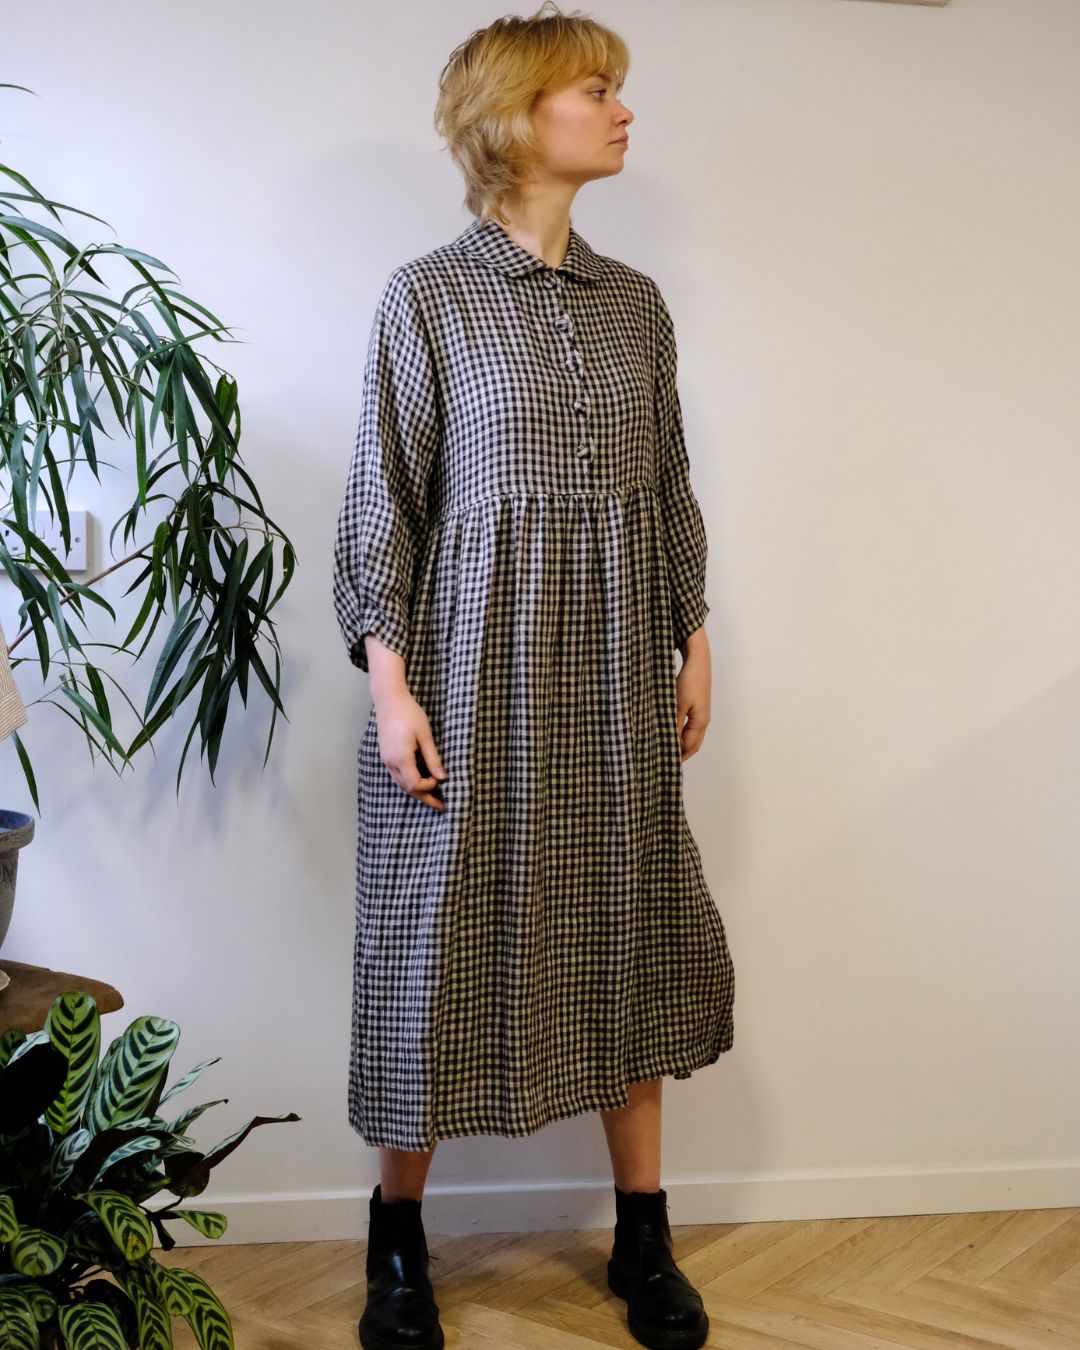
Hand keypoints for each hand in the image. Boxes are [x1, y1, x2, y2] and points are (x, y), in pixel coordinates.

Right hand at [373, 687, 448, 810]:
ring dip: (416, 792)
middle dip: (425, 798)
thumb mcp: (426, 736)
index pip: (415, 785)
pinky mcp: (386, 755)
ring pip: (401, 784)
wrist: (389, 700)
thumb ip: (433, 759)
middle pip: (407, 789)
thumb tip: (442, 777)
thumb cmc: (409, 714)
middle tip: (441, 806)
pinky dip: (409, 782)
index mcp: (401, 758)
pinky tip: (420, 781)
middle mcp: (390, 762)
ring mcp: (386, 760)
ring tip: (432, 796)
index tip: (441, 780)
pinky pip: (397, 775)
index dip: (429, 787)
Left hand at [676, 628, 710, 762]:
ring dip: (681, 744)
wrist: (698, 661)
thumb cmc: (688, 681)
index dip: (677, 755)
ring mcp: (702, 714)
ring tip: (666, 749)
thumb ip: (674, 724)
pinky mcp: (698, 708)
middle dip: (681, 754)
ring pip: (692, 737)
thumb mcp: (677, 703)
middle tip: (665, 761)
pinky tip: (671, 733)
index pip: (688, 746)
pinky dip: (682, 734)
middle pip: (693, 745)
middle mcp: (703, 721)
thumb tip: (669, 742)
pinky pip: (690, 728)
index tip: (663, 761)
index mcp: (701, 722)